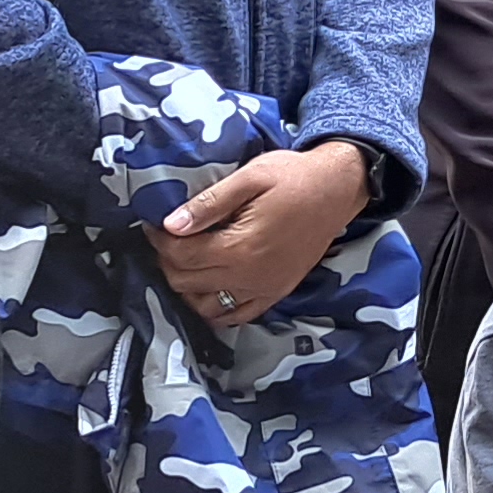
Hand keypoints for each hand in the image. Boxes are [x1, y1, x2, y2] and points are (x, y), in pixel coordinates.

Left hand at [157, 140, 367, 330]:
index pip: (181, 256)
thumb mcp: (249, 177)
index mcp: (240, 247)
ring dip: (187, 286)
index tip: (153, 224)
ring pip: (204, 305)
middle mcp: (249, 276)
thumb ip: (208, 203)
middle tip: (168, 237)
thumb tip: (170, 224)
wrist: (338, 188)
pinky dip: (214, 307)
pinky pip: (235, 316)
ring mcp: (264, 289)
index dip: (159, 240)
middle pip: (187, 282)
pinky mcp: (275, 293)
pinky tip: (209, 286)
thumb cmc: (293, 176)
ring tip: (186, 259)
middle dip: (168, 260)